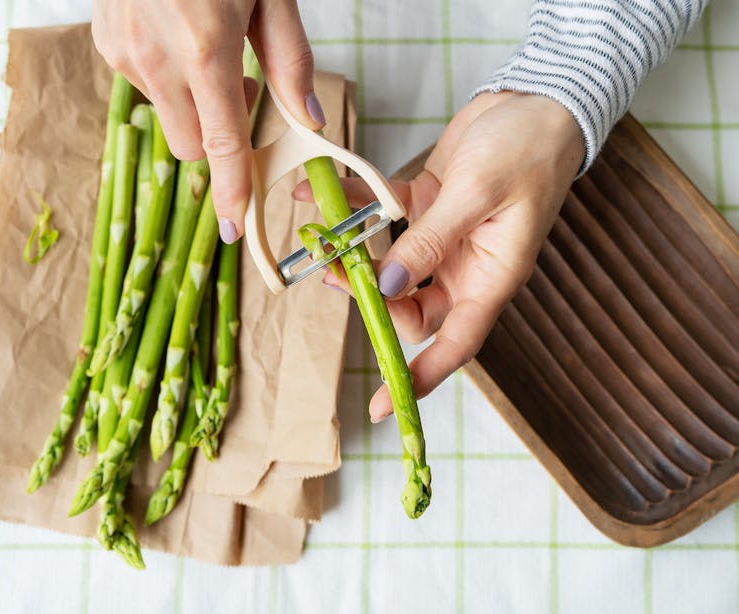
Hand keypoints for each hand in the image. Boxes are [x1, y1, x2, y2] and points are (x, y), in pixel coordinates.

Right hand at [92, 0, 325, 242]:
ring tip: (205, 48)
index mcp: (205, 47)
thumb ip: (289, 59)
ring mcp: (123, 50)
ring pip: (165, 115)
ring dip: (191, 105)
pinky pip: (142, 84)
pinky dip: (165, 77)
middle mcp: (155, 57)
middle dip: (218, 142)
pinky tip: (174, 34)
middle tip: (242, 95)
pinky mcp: (104, 41)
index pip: (221, 143)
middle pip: (190, 145)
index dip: (231, 190)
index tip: (234, 227)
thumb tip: (308, 119)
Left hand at [299, 92, 584, 420]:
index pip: (454, 345)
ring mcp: (442, 238)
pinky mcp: (424, 206)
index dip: (419, 378)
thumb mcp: (478, 194)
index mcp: (490, 277)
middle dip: (369, 297)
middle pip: (408, 306)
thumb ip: (431, 240)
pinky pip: (383, 217)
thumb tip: (389, 284)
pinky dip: (355, 208)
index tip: (383, 407)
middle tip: (335, 272)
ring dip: (354, 253)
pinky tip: (321, 195)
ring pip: (389, 265)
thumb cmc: (528, 149)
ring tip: (321, 235)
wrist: (535, 100)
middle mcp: (464, 266)